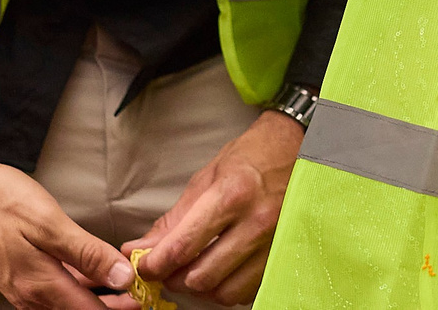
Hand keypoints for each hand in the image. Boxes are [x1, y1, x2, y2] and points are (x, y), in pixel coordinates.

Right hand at [0, 157, 134, 309]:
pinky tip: (87, 274)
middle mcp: (29, 295)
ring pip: (64, 304)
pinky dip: (75, 287)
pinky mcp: (15, 277)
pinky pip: (51, 293)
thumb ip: (86, 253)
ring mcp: (20, 288)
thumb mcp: (49, 223)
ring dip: (93, 298)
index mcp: (41, 285)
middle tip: (138, 296)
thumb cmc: (1, 202)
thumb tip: (121, 278)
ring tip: (121, 286)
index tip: (143, 300)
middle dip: (109, 307)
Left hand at [127, 110, 302, 305]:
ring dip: (201, 287)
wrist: (297, 147)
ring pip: (224, 291)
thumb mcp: (207, 177)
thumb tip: (140, 248)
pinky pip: (247, 291)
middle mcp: (256, 221)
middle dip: (175, 278)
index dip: (155, 264)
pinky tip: (221, 269)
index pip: (184, 246)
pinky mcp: (283, 254)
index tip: (144, 266)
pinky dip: (227, 287)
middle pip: (202, 276)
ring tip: (193, 269)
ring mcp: (274, 241)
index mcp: (232, 195)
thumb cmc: (251, 157)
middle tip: (167, 268)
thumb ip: (174, 219)